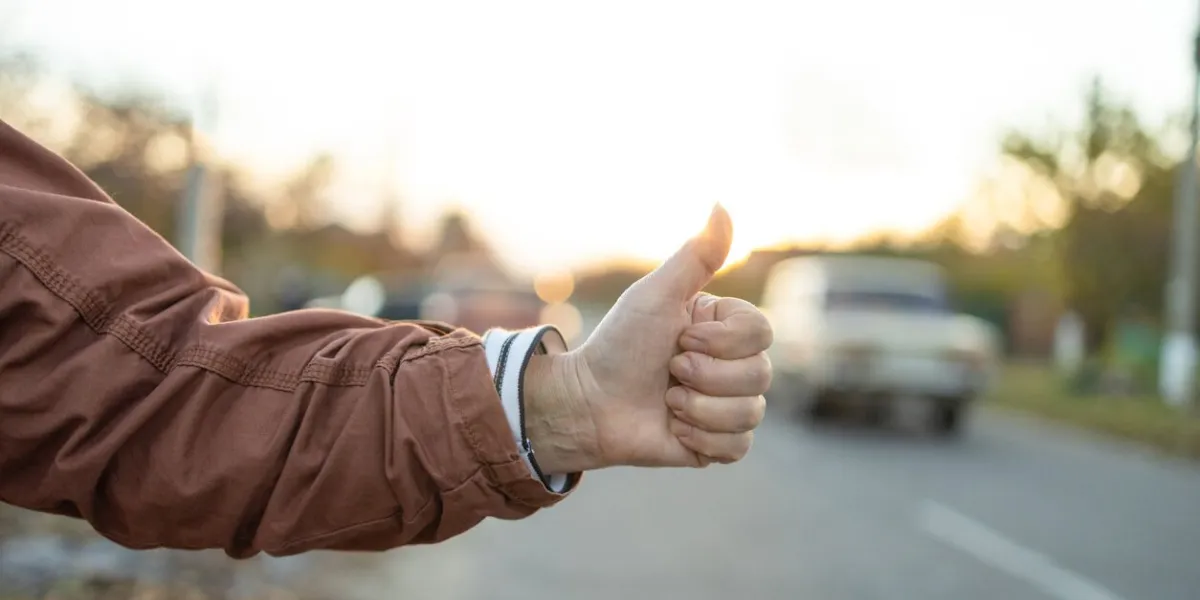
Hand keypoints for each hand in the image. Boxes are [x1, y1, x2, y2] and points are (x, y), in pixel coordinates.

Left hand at [524, 204, 773, 472]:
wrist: (589, 402)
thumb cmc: (619, 344)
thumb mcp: (657, 295)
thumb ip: (697, 254)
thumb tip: (721, 204)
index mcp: (725, 328)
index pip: (763, 333)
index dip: (721, 342)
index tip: (679, 337)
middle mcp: (733, 364)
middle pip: (761, 375)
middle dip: (705, 376)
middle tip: (669, 370)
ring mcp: (728, 405)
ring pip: (751, 413)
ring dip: (698, 409)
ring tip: (667, 401)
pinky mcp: (717, 444)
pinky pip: (738, 448)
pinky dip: (700, 438)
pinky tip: (673, 427)